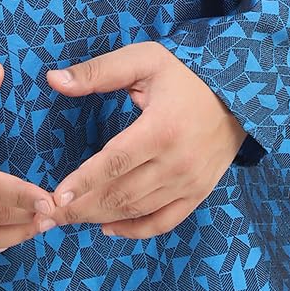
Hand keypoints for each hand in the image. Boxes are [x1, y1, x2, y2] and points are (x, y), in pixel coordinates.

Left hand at [33, 42, 247, 239]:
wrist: (239, 93)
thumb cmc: (185, 74)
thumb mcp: (142, 60)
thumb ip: (98, 72)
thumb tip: (54, 80)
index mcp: (161, 129)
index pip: (115, 163)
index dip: (84, 182)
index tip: (57, 195)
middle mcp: (177, 163)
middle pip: (122, 194)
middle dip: (83, 206)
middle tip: (50, 214)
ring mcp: (189, 182)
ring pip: (138, 210)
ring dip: (101, 217)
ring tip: (69, 218)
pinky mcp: (198, 193)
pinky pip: (164, 222)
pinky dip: (135, 230)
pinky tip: (108, 227)